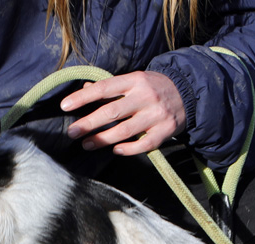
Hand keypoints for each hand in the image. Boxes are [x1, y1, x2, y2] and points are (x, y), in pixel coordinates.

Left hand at [60, 71, 185, 155]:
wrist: (189, 93)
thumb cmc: (153, 88)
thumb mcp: (134, 81)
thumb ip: (110, 87)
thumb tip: (84, 89)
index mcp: (135, 81)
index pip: (104, 88)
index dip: (83, 97)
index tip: (65, 106)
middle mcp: (145, 97)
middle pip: (112, 112)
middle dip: (88, 124)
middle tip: (72, 132)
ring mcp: (156, 115)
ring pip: (124, 131)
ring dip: (102, 140)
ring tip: (87, 144)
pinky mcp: (165, 131)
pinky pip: (142, 145)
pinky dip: (127, 149)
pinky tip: (115, 150)